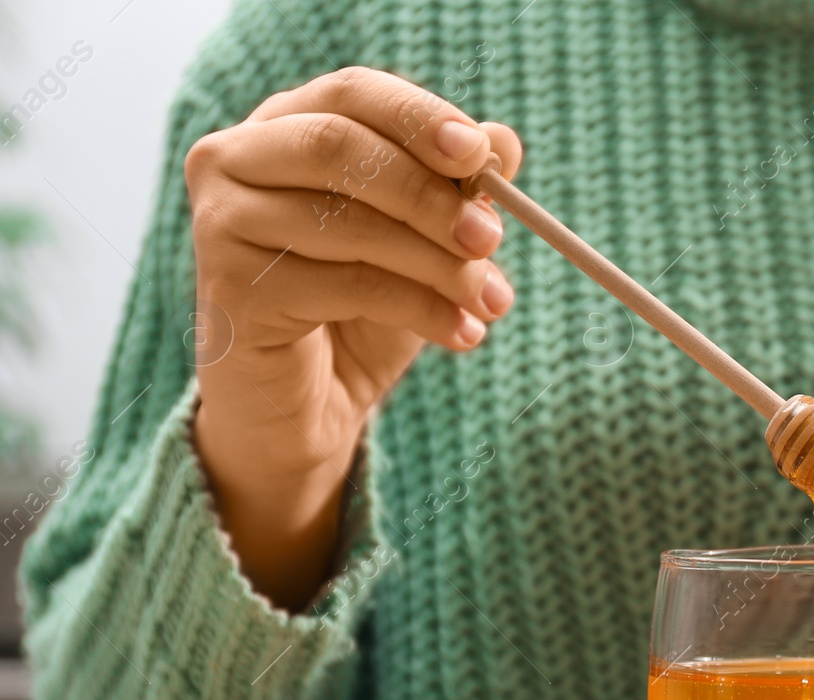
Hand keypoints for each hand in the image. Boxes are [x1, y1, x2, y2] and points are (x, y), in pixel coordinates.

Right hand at [184, 66, 523, 609]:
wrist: (304, 406)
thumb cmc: (361, 309)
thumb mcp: (421, 242)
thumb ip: (454, 188)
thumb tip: (504, 141)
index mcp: (283, 127)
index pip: (353, 93)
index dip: (420, 118)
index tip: (482, 156)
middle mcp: (236, 161)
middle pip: (341, 148)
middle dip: (431, 195)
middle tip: (494, 239)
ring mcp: (222, 222)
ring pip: (348, 221)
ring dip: (438, 263)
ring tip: (493, 301)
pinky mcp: (232, 287)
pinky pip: (346, 285)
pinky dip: (420, 308)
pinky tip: (462, 334)